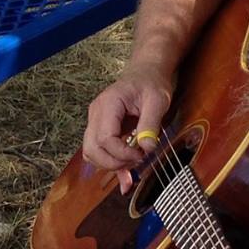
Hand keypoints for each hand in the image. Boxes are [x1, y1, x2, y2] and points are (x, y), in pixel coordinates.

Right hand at [81, 64, 171, 180]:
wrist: (147, 72)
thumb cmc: (151, 82)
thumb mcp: (157, 100)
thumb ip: (151, 124)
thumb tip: (147, 148)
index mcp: (108, 104)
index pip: (104, 138)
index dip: (122, 153)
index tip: (141, 155)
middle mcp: (96, 113)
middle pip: (91, 149)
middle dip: (113, 163)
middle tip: (137, 162)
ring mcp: (96, 121)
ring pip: (91, 153)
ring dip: (110, 165)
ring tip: (133, 164)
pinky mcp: (101, 128)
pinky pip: (99, 151)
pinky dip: (111, 164)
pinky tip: (126, 176)